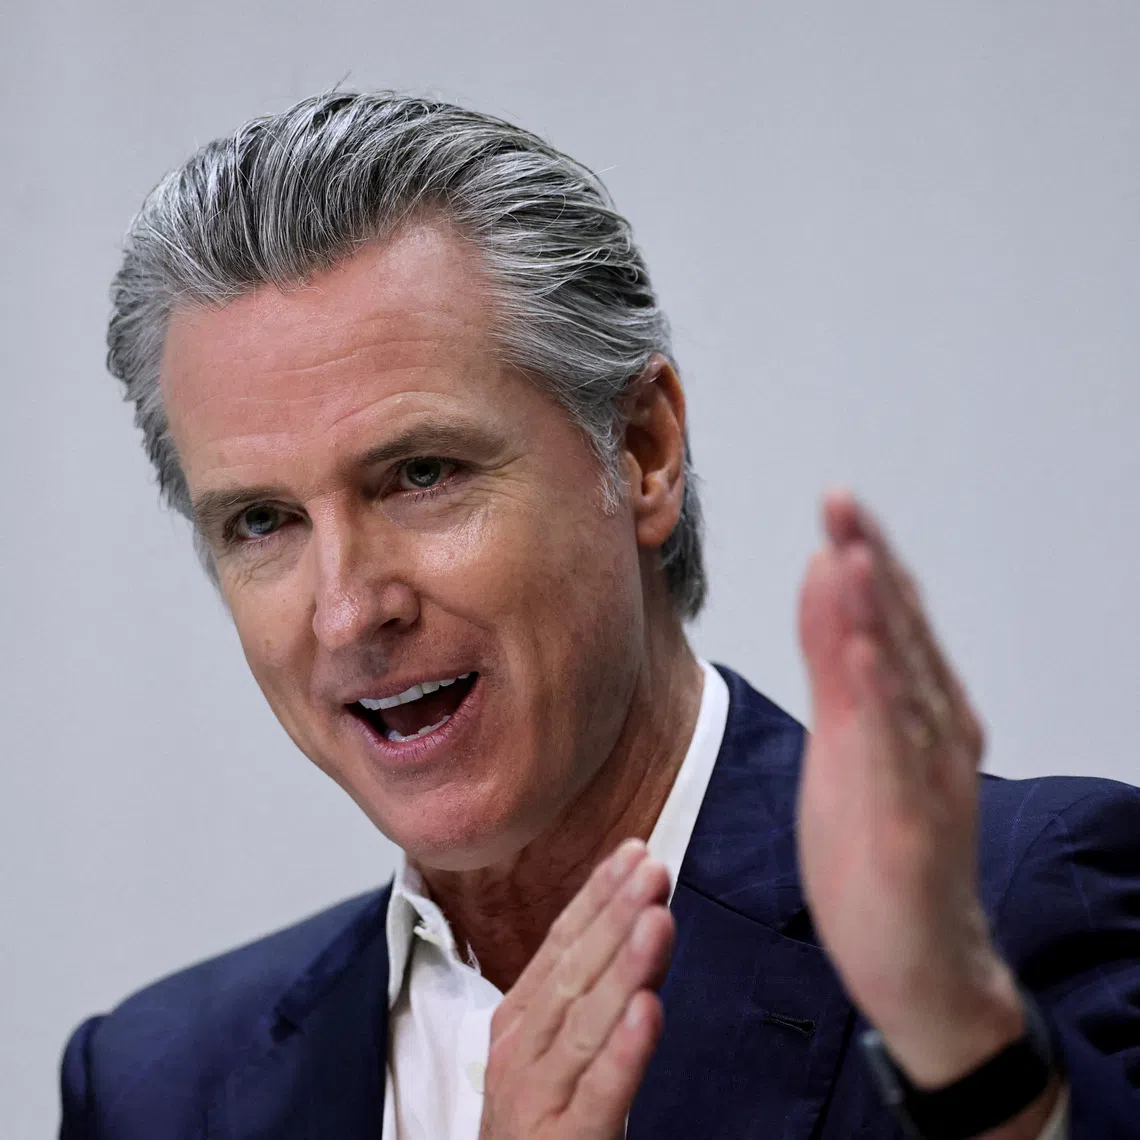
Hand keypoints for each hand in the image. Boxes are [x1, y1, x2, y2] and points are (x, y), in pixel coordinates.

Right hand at [478, 839, 673, 1139]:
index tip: (635, 852)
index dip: (597, 897)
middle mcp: (521, 1051)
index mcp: (518, 1021)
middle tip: (653, 869)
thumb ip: (582, 996)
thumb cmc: (542, 1121)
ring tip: (657, 921)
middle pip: (572, 974)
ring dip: (623, 968)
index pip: (560, 945)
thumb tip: (630, 923)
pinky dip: (623, 1051)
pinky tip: (649, 1012)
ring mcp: (537, 1098)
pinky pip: (600, 1094)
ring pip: (583, 1024)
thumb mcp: (550, 1051)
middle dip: (615, 916)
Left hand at [796, 490, 1027, 1089]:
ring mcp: (929, 780)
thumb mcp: (845, 741)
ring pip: (905, 685)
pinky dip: (883, 703)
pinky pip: (897, 757)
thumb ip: (835, 661)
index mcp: (917, 711)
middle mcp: (935, 734)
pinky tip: (863, 658)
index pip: (889, 619)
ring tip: (855, 556)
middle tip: (842, 502)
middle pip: (901, 636)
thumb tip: (825, 576)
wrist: (918, 963)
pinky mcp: (914, 829)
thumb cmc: (879, 846)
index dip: (865, 557)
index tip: (837, 502)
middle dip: (870, 566)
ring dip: (880, 619)